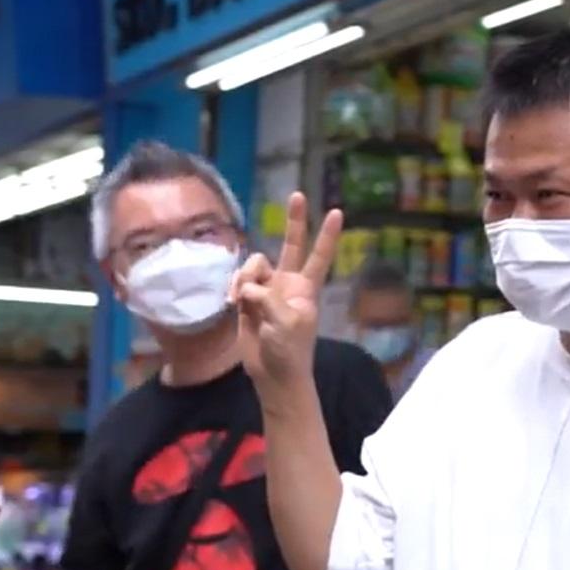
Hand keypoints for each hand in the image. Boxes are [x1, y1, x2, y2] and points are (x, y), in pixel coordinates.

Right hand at [229, 191, 342, 387]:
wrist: (272, 375)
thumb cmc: (290, 351)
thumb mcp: (286, 323)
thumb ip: (268, 298)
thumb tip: (247, 288)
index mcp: (306, 288)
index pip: (319, 255)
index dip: (327, 235)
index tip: (337, 212)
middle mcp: (288, 283)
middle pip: (291, 244)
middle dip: (294, 221)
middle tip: (298, 195)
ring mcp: (267, 290)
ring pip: (254, 265)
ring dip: (246, 276)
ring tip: (244, 299)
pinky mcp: (248, 300)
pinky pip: (238, 281)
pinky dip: (233, 288)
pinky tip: (232, 304)